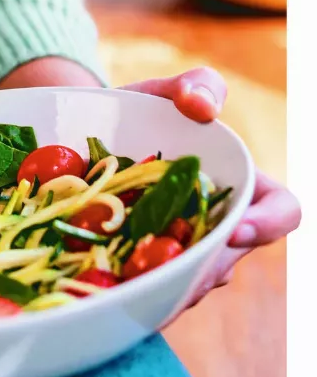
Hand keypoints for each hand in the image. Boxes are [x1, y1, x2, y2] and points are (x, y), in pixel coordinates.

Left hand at [122, 66, 299, 305]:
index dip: (268, 224)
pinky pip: (157, 291)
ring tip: (137, 278)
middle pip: (229, 259)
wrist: (93, 137)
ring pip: (194, 283)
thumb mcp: (166, 91)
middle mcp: (223, 227)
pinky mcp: (153, 269)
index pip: (283, 210)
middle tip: (168, 266)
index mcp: (243, 185)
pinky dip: (140, 291)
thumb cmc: (145, 112)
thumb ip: (195, 85)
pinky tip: (114, 291)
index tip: (233, 230)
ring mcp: (189, 253)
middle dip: (205, 268)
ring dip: (171, 285)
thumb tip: (202, 106)